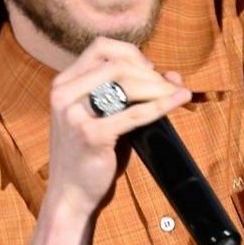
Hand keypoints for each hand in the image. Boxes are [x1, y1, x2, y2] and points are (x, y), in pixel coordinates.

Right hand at [43, 37, 192, 215]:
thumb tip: (173, 75)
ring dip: (158, 86)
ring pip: (126, 83)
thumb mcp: (107, 118)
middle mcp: (64, 94)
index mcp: (64, 84)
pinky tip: (179, 99)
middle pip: (117, 63)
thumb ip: (132, 95)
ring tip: (177, 94)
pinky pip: (135, 113)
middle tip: (170, 86)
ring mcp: (75, 114)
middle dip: (150, 72)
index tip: (150, 70)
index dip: (131, 53)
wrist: (70, 196)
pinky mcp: (91, 135)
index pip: (101, 48)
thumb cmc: (91, 156)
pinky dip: (162, 104)